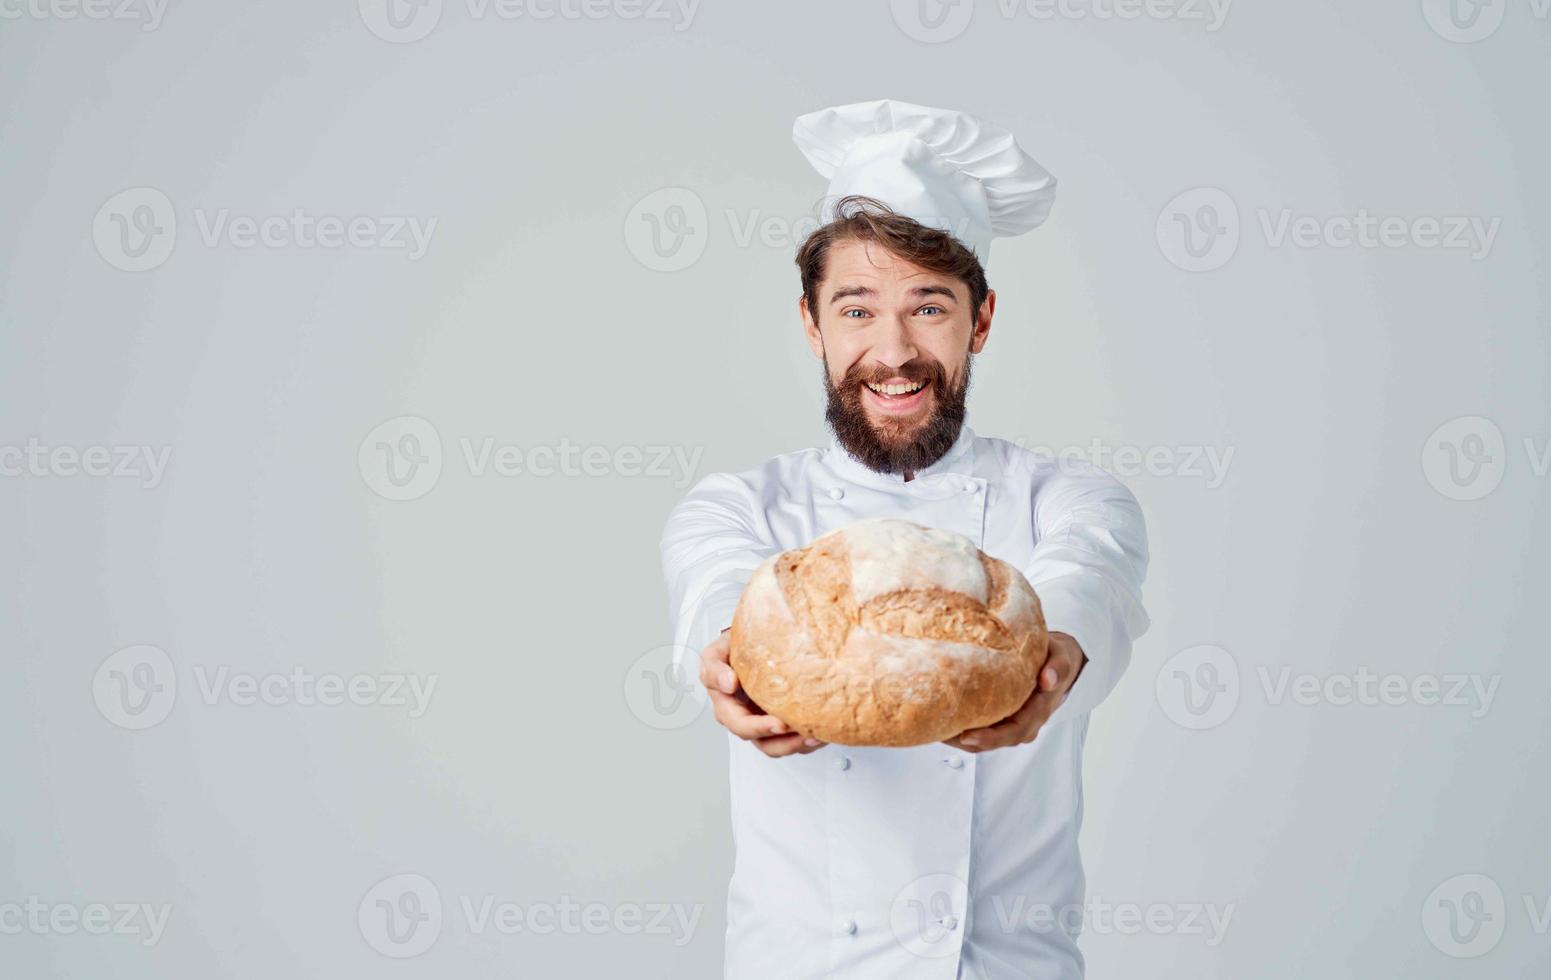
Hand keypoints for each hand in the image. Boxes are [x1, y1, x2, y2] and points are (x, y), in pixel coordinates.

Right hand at [699, 629, 827, 757]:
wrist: (751, 645)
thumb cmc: (732, 650)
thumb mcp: (716, 653)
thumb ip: (714, 667)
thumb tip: (728, 683)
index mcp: (727, 706)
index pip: (739, 724)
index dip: (759, 727)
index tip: (780, 724)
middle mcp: (745, 719)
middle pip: (762, 741)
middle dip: (784, 741)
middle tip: (803, 732)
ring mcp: (763, 723)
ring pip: (779, 746)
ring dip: (798, 744)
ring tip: (817, 736)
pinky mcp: (780, 723)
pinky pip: (792, 740)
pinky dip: (807, 740)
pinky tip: (821, 732)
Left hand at [943, 631, 1086, 753]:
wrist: (1055, 664)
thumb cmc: (1055, 659)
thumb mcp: (1061, 658)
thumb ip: (1058, 667)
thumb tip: (1048, 679)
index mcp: (1038, 712)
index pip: (1015, 731)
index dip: (991, 737)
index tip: (968, 736)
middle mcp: (1024, 724)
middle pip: (994, 741)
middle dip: (966, 741)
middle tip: (939, 733)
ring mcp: (1010, 724)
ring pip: (983, 740)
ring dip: (958, 738)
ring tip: (933, 729)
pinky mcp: (999, 719)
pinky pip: (979, 729)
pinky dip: (960, 728)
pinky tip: (940, 720)